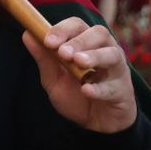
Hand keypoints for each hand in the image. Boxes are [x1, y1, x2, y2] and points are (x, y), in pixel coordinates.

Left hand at [22, 17, 136, 133]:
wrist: (96, 124)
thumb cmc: (76, 94)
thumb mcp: (54, 78)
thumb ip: (44, 58)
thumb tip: (27, 34)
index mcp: (87, 43)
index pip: (78, 25)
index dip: (63, 29)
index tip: (48, 41)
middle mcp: (105, 50)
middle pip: (99, 33)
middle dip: (80, 41)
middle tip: (63, 53)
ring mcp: (117, 69)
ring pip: (112, 54)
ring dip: (95, 56)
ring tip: (79, 62)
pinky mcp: (123, 90)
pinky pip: (113, 86)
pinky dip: (99, 88)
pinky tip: (86, 90)